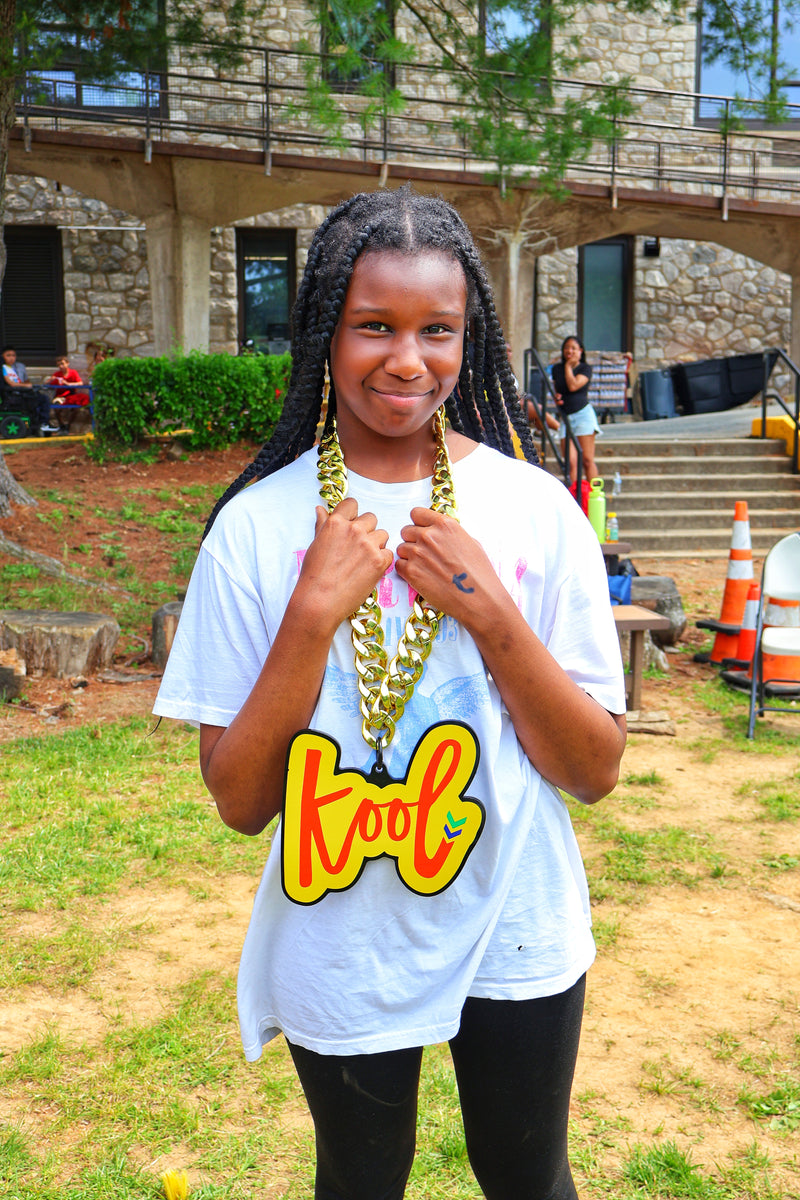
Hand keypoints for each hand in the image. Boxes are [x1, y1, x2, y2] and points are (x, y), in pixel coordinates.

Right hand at [293, 497, 391, 631]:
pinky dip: (382, 561)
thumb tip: (320, 509)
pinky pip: (389, 553)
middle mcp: (354, 530)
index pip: (352, 504)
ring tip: (363, 561)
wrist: (319, 601)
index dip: (353, 515)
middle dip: (367, 530)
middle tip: (357, 548)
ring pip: (383, 534)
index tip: (351, 526)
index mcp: (336, 523)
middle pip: (371, 518)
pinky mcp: (379, 561)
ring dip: (377, 544)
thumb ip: (322, 525)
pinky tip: (369, 570)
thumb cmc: (313, 575)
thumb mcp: (316, 545)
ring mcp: (368, 545)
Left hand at [395, 508, 505, 625]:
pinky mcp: (411, 572)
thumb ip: (448, 534)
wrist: (478, 598)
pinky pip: (399, 565)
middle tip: (425, 554)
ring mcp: (417, 553)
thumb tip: (438, 533)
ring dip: (409, 557)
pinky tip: (421, 576)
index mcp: (444, 525)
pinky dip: (406, 571)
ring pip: (401, 549)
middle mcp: (428, 536)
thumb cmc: (479, 572)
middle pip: (406, 531)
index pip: (416, 513)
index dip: (419, 524)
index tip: (423, 532)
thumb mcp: (470, 542)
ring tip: (425, 568)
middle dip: (413, 541)